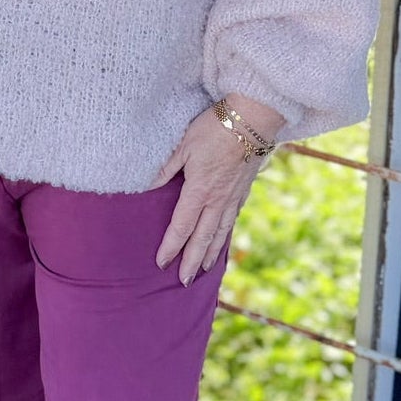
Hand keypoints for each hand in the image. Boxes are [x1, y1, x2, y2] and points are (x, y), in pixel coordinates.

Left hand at [149, 93, 283, 283]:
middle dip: (192, 262)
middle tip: (184, 281)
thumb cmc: (214, 128)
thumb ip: (165, 167)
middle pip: (202, 238)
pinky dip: (225, 234)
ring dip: (211, 254)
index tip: (161, 263)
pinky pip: (232, 219)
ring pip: (220, 233)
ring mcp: (233, 197)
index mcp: (199, 190)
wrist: (253, 118)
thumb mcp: (183, 144)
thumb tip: (147, 186)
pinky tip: (222, 238)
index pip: (181, 226)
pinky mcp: (244, 190)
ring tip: (204, 270)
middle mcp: (217, 200)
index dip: (170, 247)